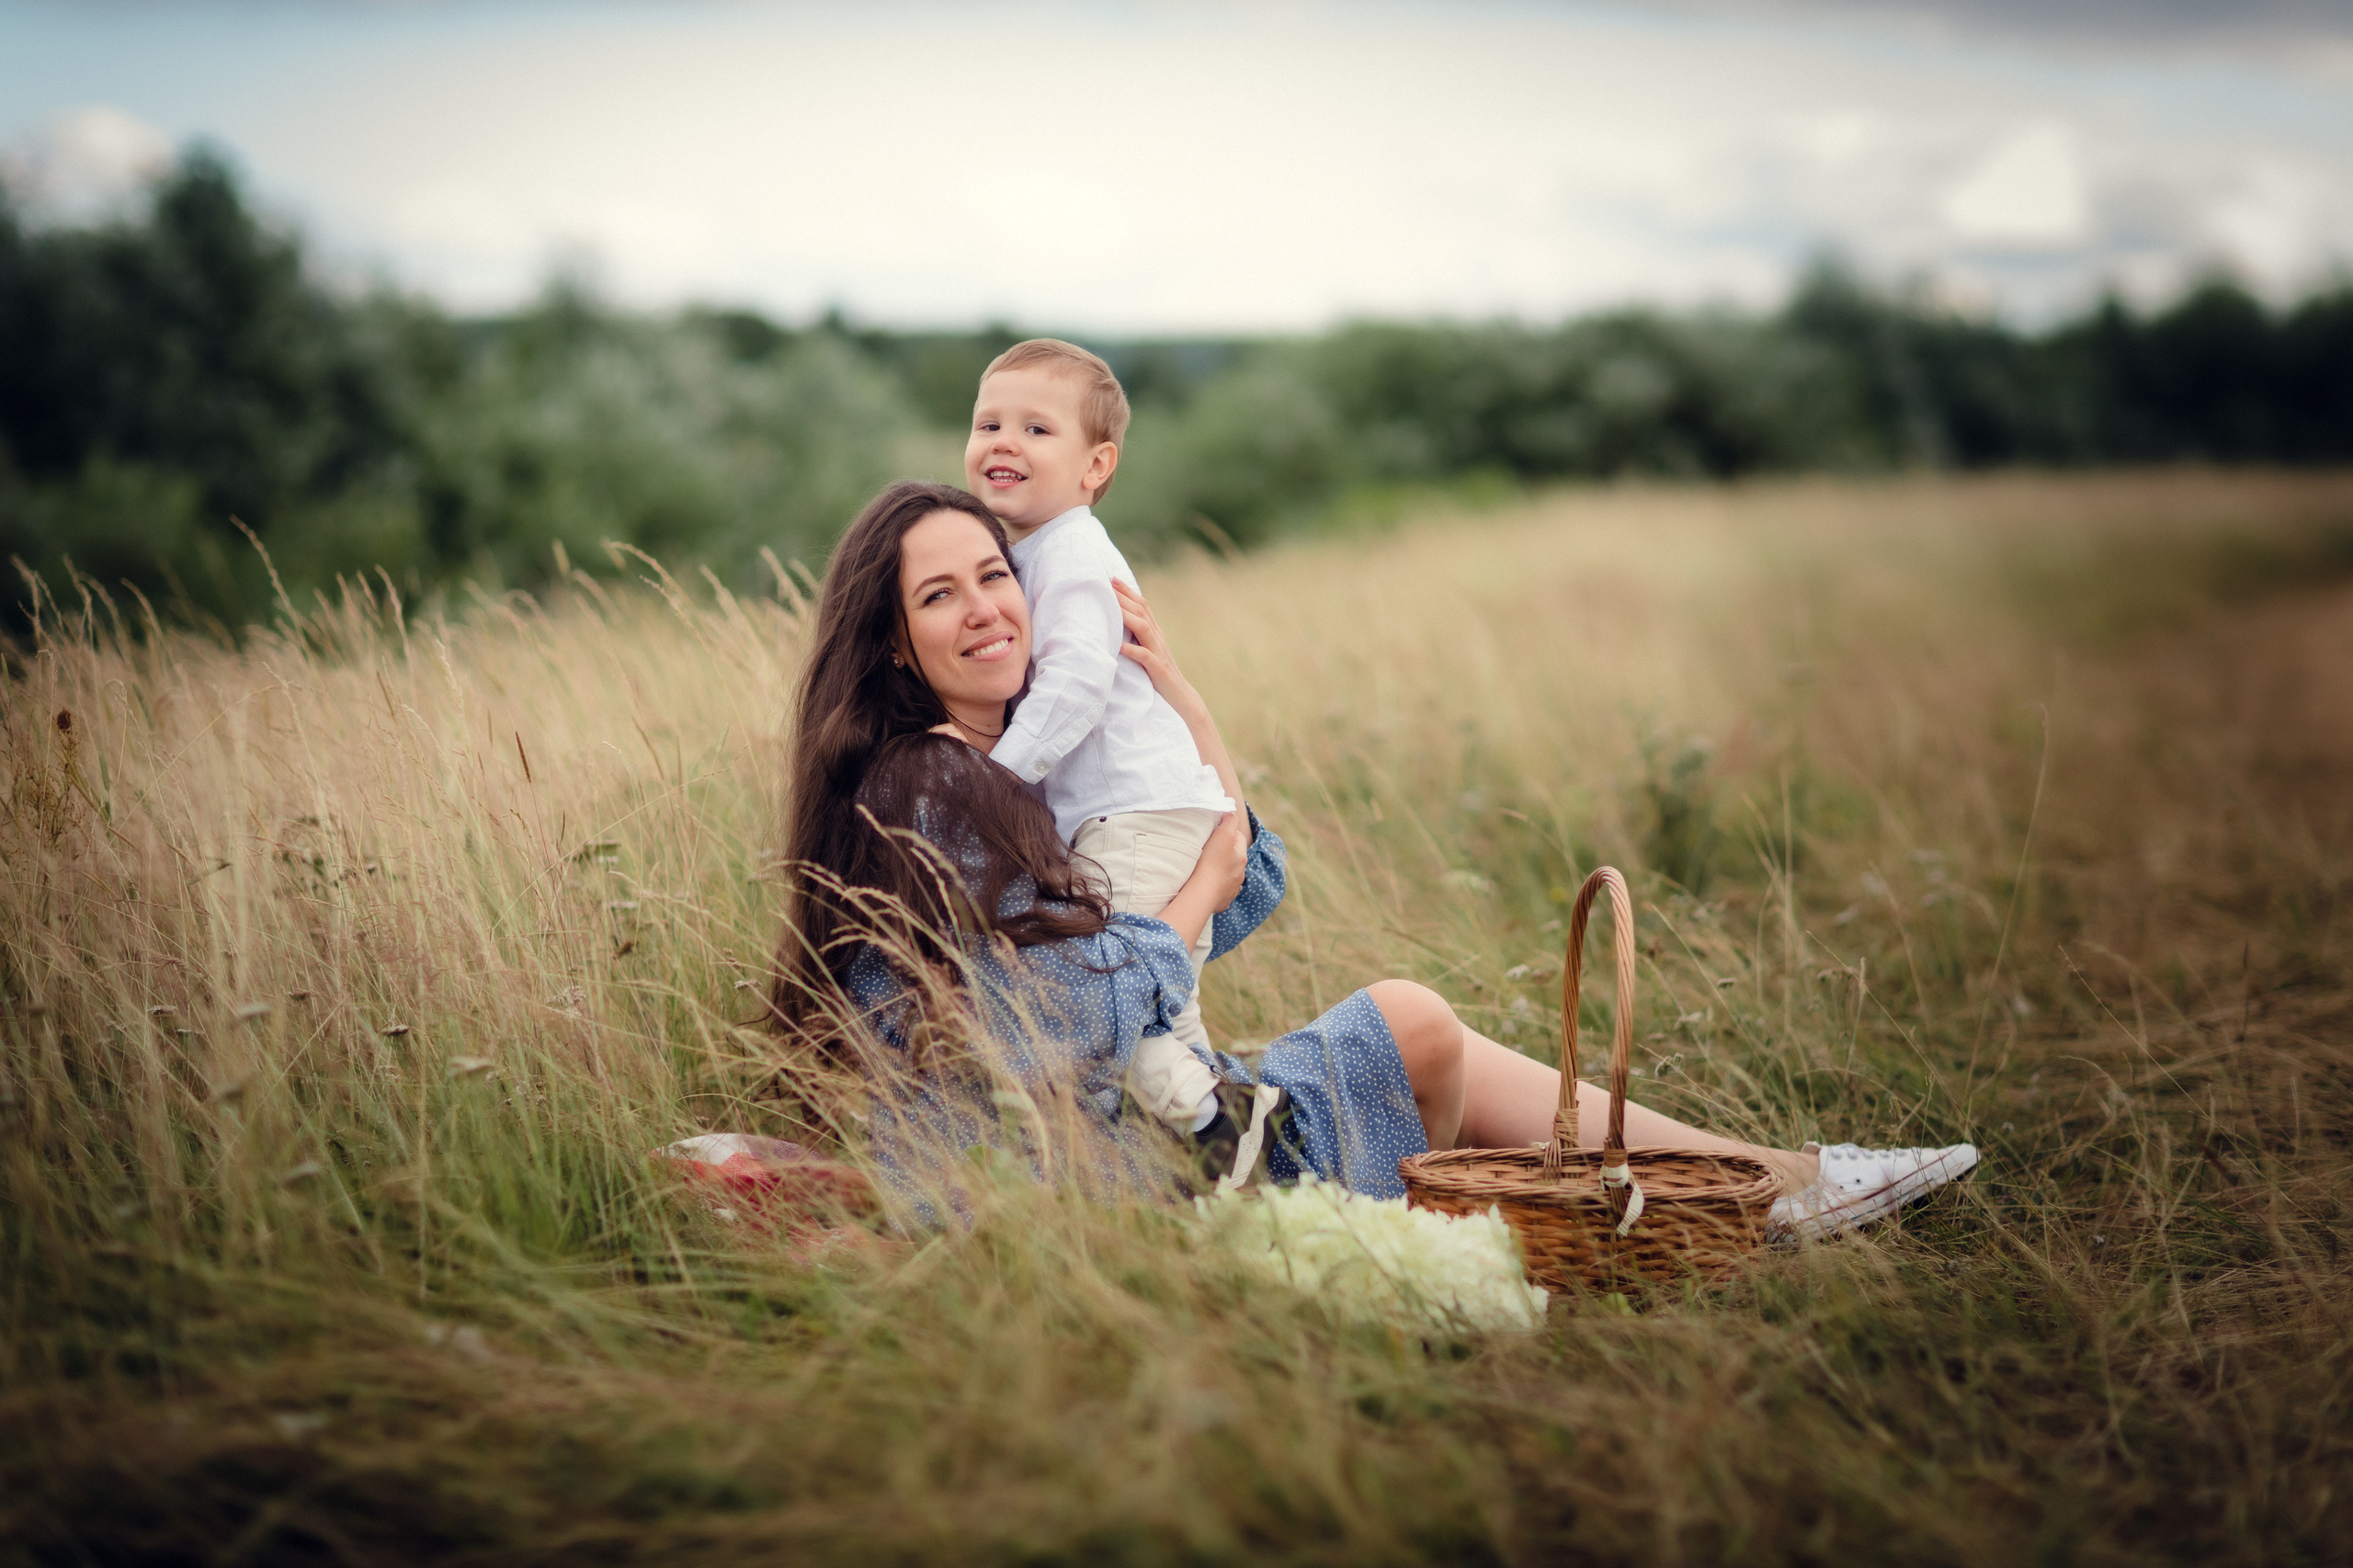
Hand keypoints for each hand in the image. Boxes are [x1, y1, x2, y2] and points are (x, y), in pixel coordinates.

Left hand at [1111, 577, 1197, 712]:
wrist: (1181, 696)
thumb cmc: (1160, 674)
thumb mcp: (1149, 650)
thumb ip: (1139, 636)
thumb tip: (1120, 624)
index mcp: (1155, 632)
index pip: (1143, 606)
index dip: (1128, 591)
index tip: (1113, 579)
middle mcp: (1157, 637)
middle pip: (1141, 611)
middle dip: (1124, 596)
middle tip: (1108, 584)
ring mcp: (1158, 652)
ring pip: (1143, 627)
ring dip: (1127, 615)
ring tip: (1111, 606)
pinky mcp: (1157, 668)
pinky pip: (1144, 656)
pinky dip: (1131, 649)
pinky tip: (1119, 646)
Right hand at [1189, 811, 1248, 911]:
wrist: (1202, 892)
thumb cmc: (1211, 862)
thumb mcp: (1222, 834)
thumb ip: (1230, 821)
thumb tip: (1232, 814)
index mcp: (1241, 857)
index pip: (1238, 838)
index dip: (1227, 832)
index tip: (1215, 833)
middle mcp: (1240, 874)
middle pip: (1234, 858)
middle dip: (1224, 852)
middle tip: (1209, 849)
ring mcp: (1232, 889)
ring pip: (1228, 875)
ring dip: (1220, 870)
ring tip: (1206, 868)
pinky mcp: (1223, 901)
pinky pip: (1221, 892)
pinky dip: (1215, 887)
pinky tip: (1205, 884)